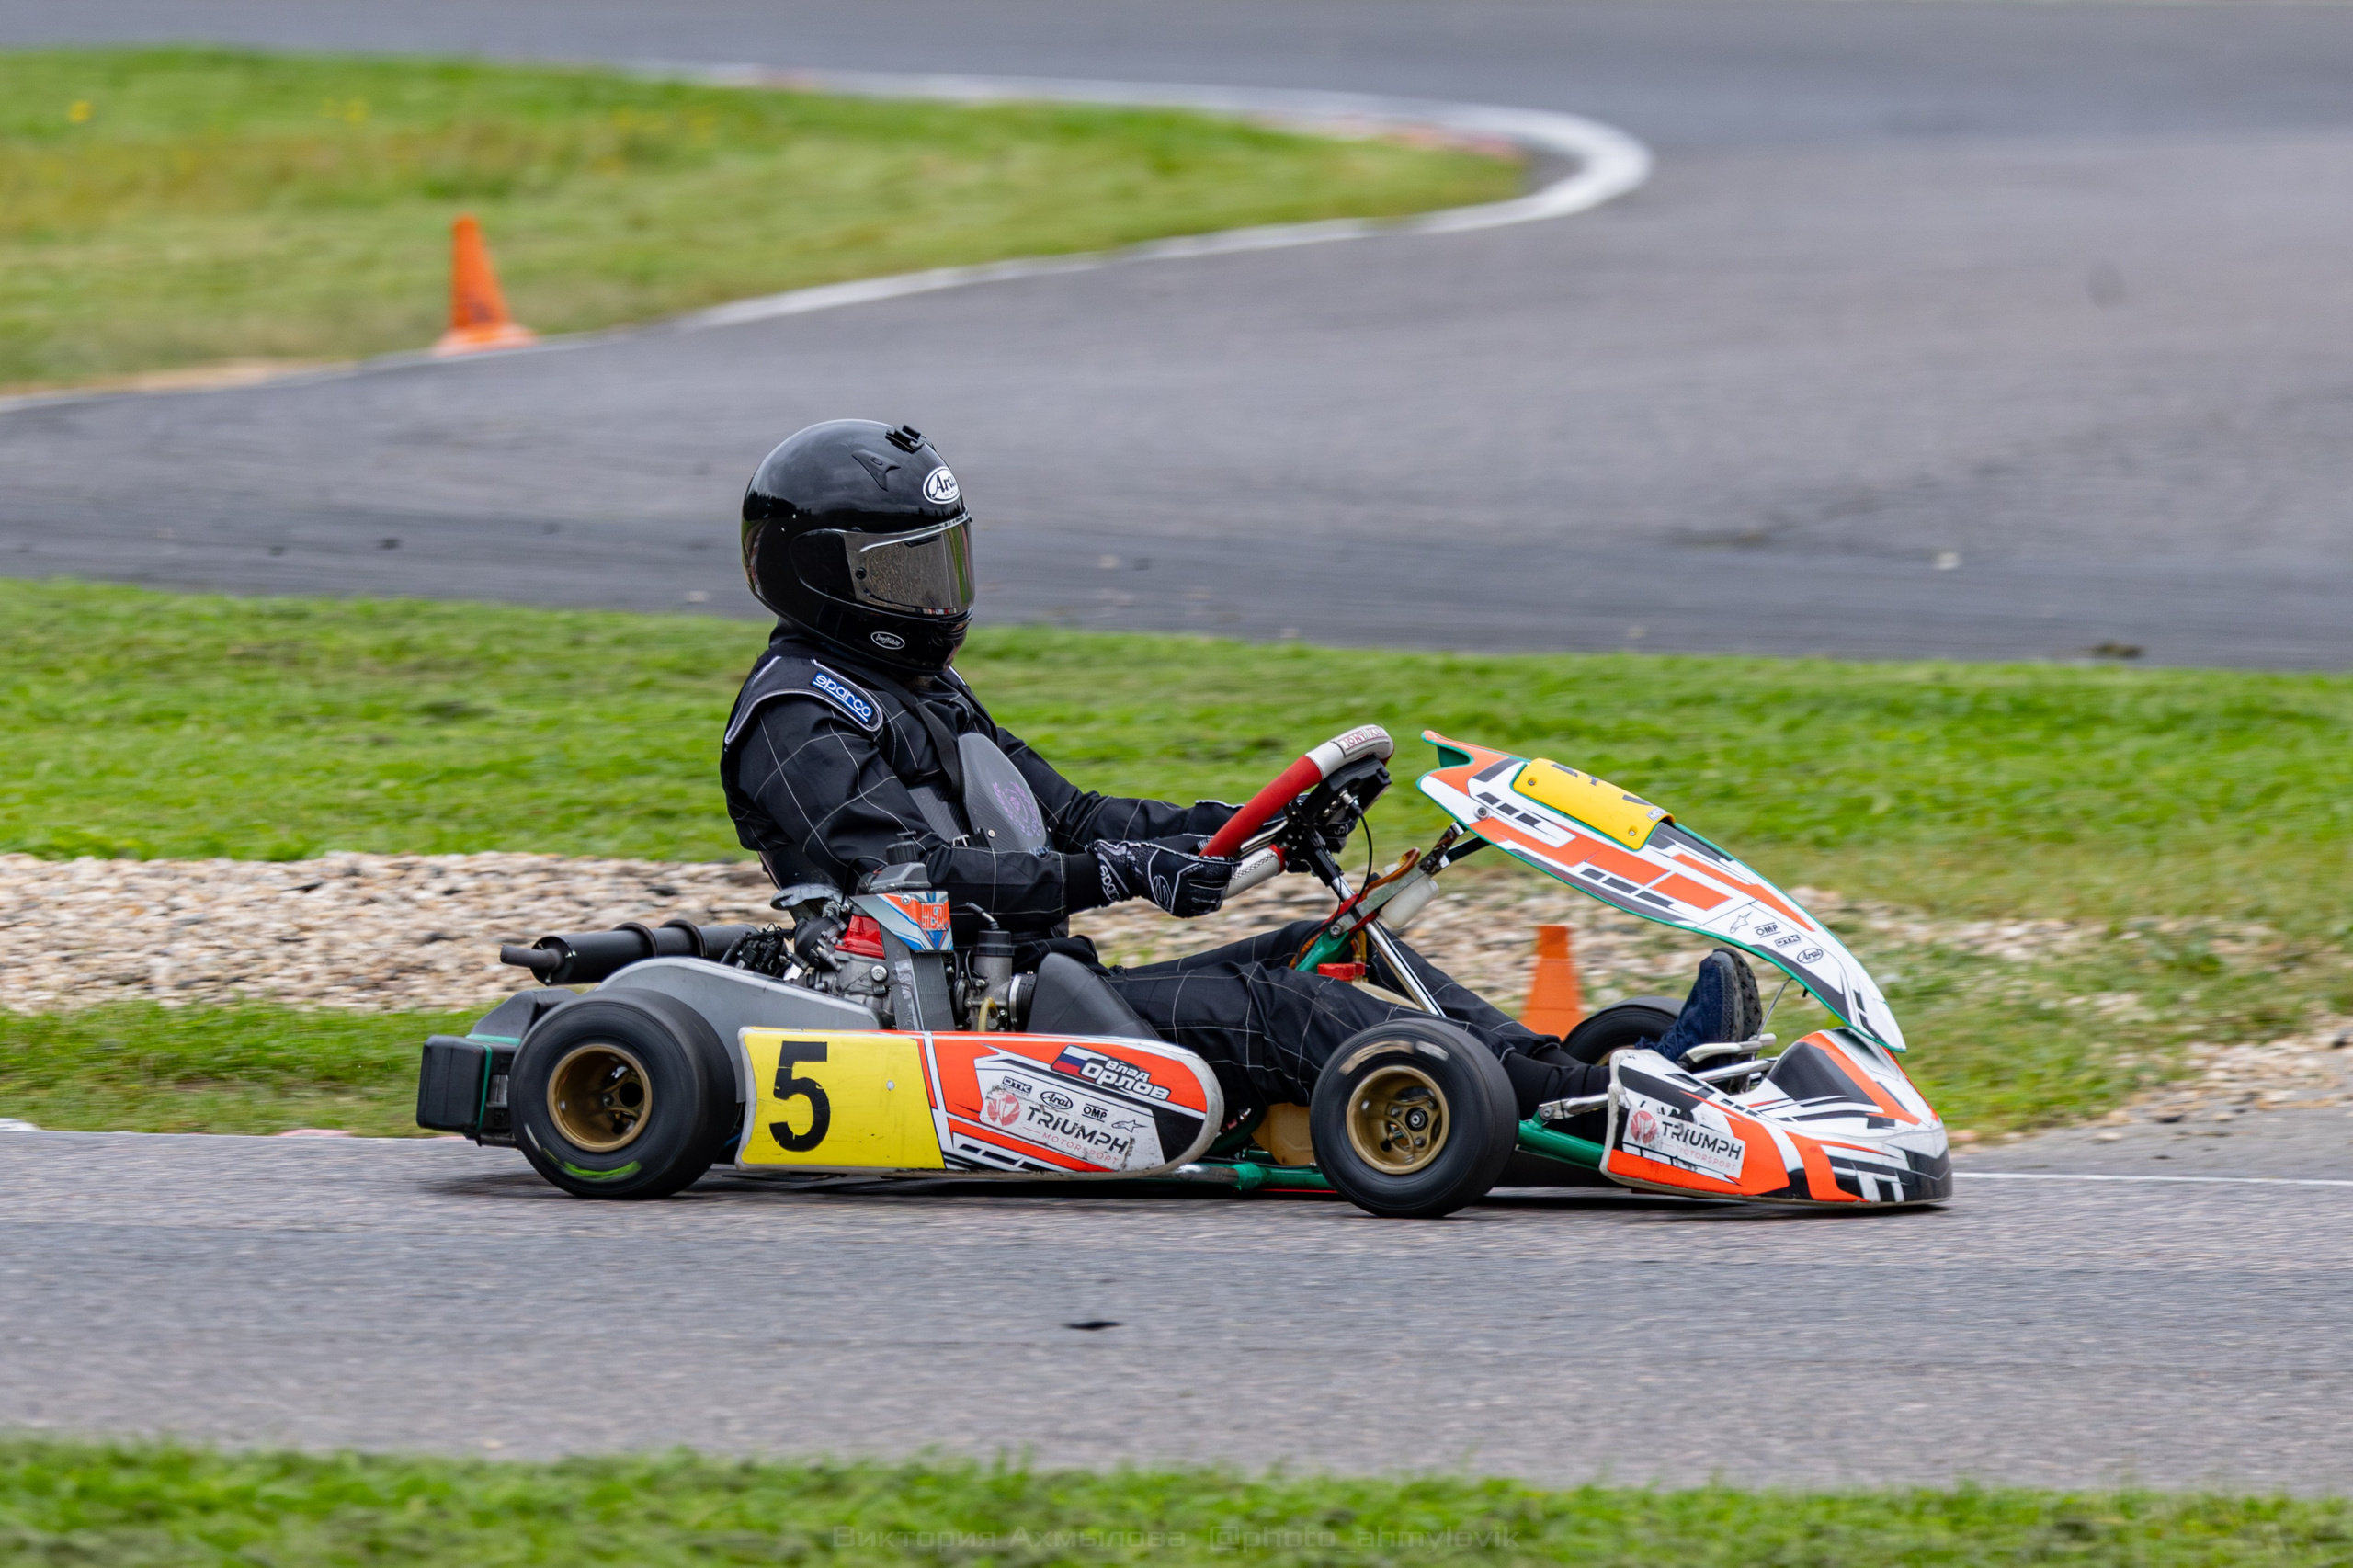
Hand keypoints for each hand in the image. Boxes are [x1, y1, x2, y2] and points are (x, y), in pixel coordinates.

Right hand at [1091, 835, 1234, 918]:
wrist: (1134, 871)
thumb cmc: (1159, 851)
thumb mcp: (1181, 842)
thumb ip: (1203, 843)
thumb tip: (1224, 843)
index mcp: (1187, 868)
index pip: (1219, 870)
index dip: (1230, 866)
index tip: (1235, 862)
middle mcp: (1185, 887)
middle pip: (1218, 888)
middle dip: (1226, 880)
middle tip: (1228, 873)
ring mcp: (1181, 901)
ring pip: (1212, 902)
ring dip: (1218, 893)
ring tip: (1218, 884)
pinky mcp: (1178, 910)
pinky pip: (1201, 910)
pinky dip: (1207, 903)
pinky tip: (1206, 893)